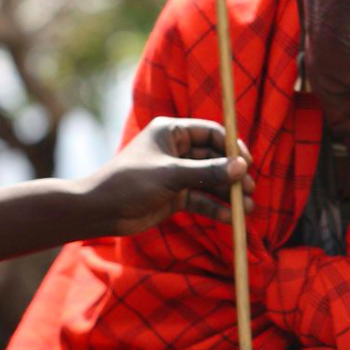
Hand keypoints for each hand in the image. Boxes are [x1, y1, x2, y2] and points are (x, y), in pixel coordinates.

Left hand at [81, 117, 255, 236]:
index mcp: (172, 132)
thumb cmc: (129, 182)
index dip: (232, 147)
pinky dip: (215, 207)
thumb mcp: (171, 174)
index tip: (247, 164)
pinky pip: (201, 199)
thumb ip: (208, 172)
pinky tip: (230, 217)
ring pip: (210, 181)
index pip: (212, 133)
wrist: (100, 211)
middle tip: (250, 189)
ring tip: (247, 208)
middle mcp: (176, 150)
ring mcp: (176, 174)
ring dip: (228, 194)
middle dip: (233, 174)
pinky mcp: (175, 195)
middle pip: (214, 158)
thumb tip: (242, 168)